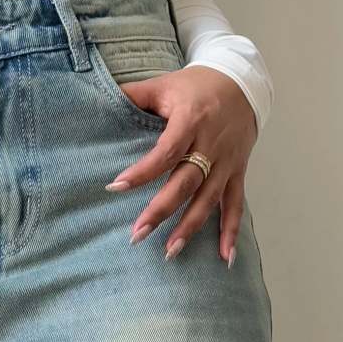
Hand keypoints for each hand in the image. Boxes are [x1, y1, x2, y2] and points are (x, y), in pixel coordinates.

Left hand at [104, 66, 259, 262]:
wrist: (243, 83)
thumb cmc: (196, 86)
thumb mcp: (164, 84)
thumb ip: (133, 95)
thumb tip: (99, 100)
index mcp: (191, 120)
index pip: (166, 150)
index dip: (143, 170)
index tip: (116, 186)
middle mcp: (211, 144)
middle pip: (186, 182)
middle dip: (162, 210)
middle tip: (137, 235)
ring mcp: (226, 162)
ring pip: (208, 199)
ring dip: (190, 228)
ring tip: (169, 252)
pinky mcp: (237, 172)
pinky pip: (235, 205)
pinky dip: (231, 232)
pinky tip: (225, 258)